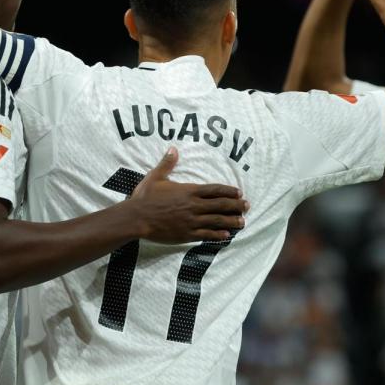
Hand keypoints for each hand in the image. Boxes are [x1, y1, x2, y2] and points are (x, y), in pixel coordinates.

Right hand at [131, 147, 246, 243]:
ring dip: (231, 221)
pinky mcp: (186, 234)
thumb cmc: (145, 197)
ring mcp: (191, 221)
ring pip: (216, 221)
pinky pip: (206, 234)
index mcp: (189, 191)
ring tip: (242, 221)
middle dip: (236, 206)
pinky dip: (217, 235)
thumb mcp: (156, 177)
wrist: (137, 218)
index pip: (214, 190)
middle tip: (247, 206)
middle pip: (220, 205)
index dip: (229, 191)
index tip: (239, 193)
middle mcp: (194, 206)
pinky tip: (226, 235)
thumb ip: (167, 164)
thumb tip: (173, 149)